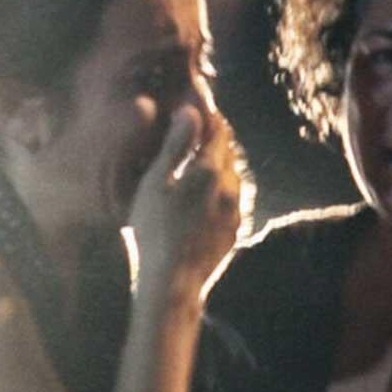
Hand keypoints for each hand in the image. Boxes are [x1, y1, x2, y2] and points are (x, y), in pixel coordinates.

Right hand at [127, 104, 246, 293]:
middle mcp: (230, 187)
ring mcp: (236, 212)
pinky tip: (208, 197)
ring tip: (203, 163)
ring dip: (221, 165)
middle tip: (201, 131)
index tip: (199, 107)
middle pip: (228, 153)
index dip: (210, 117)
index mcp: (210, 170)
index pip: (218, 132)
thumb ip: (175, 146)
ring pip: (234, 177)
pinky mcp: (234, 232)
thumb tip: (191, 112)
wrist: (173, 283)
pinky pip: (233, 201)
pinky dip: (222, 190)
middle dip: (216, 139)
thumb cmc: (155, 230)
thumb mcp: (156, 183)